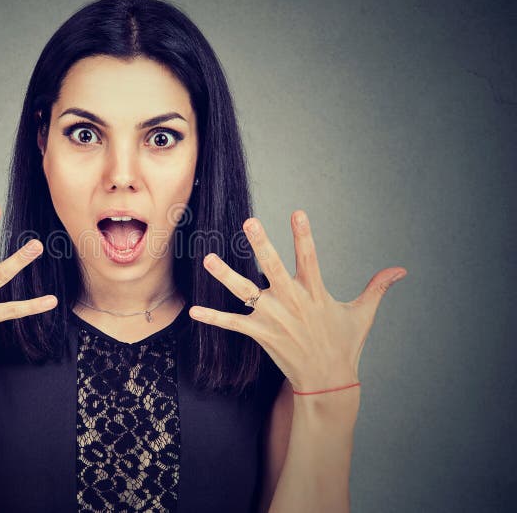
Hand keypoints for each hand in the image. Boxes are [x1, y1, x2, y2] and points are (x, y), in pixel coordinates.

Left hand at [189, 210, 406, 393]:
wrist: (328, 381)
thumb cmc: (344, 344)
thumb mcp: (362, 314)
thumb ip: (377, 288)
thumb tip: (401, 270)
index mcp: (315, 292)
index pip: (310, 257)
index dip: (303, 235)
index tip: (296, 212)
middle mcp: (292, 302)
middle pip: (273, 267)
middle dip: (261, 245)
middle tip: (249, 222)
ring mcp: (273, 318)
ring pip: (245, 292)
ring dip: (225, 276)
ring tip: (208, 258)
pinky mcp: (260, 334)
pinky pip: (232, 323)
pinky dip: (213, 318)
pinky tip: (192, 311)